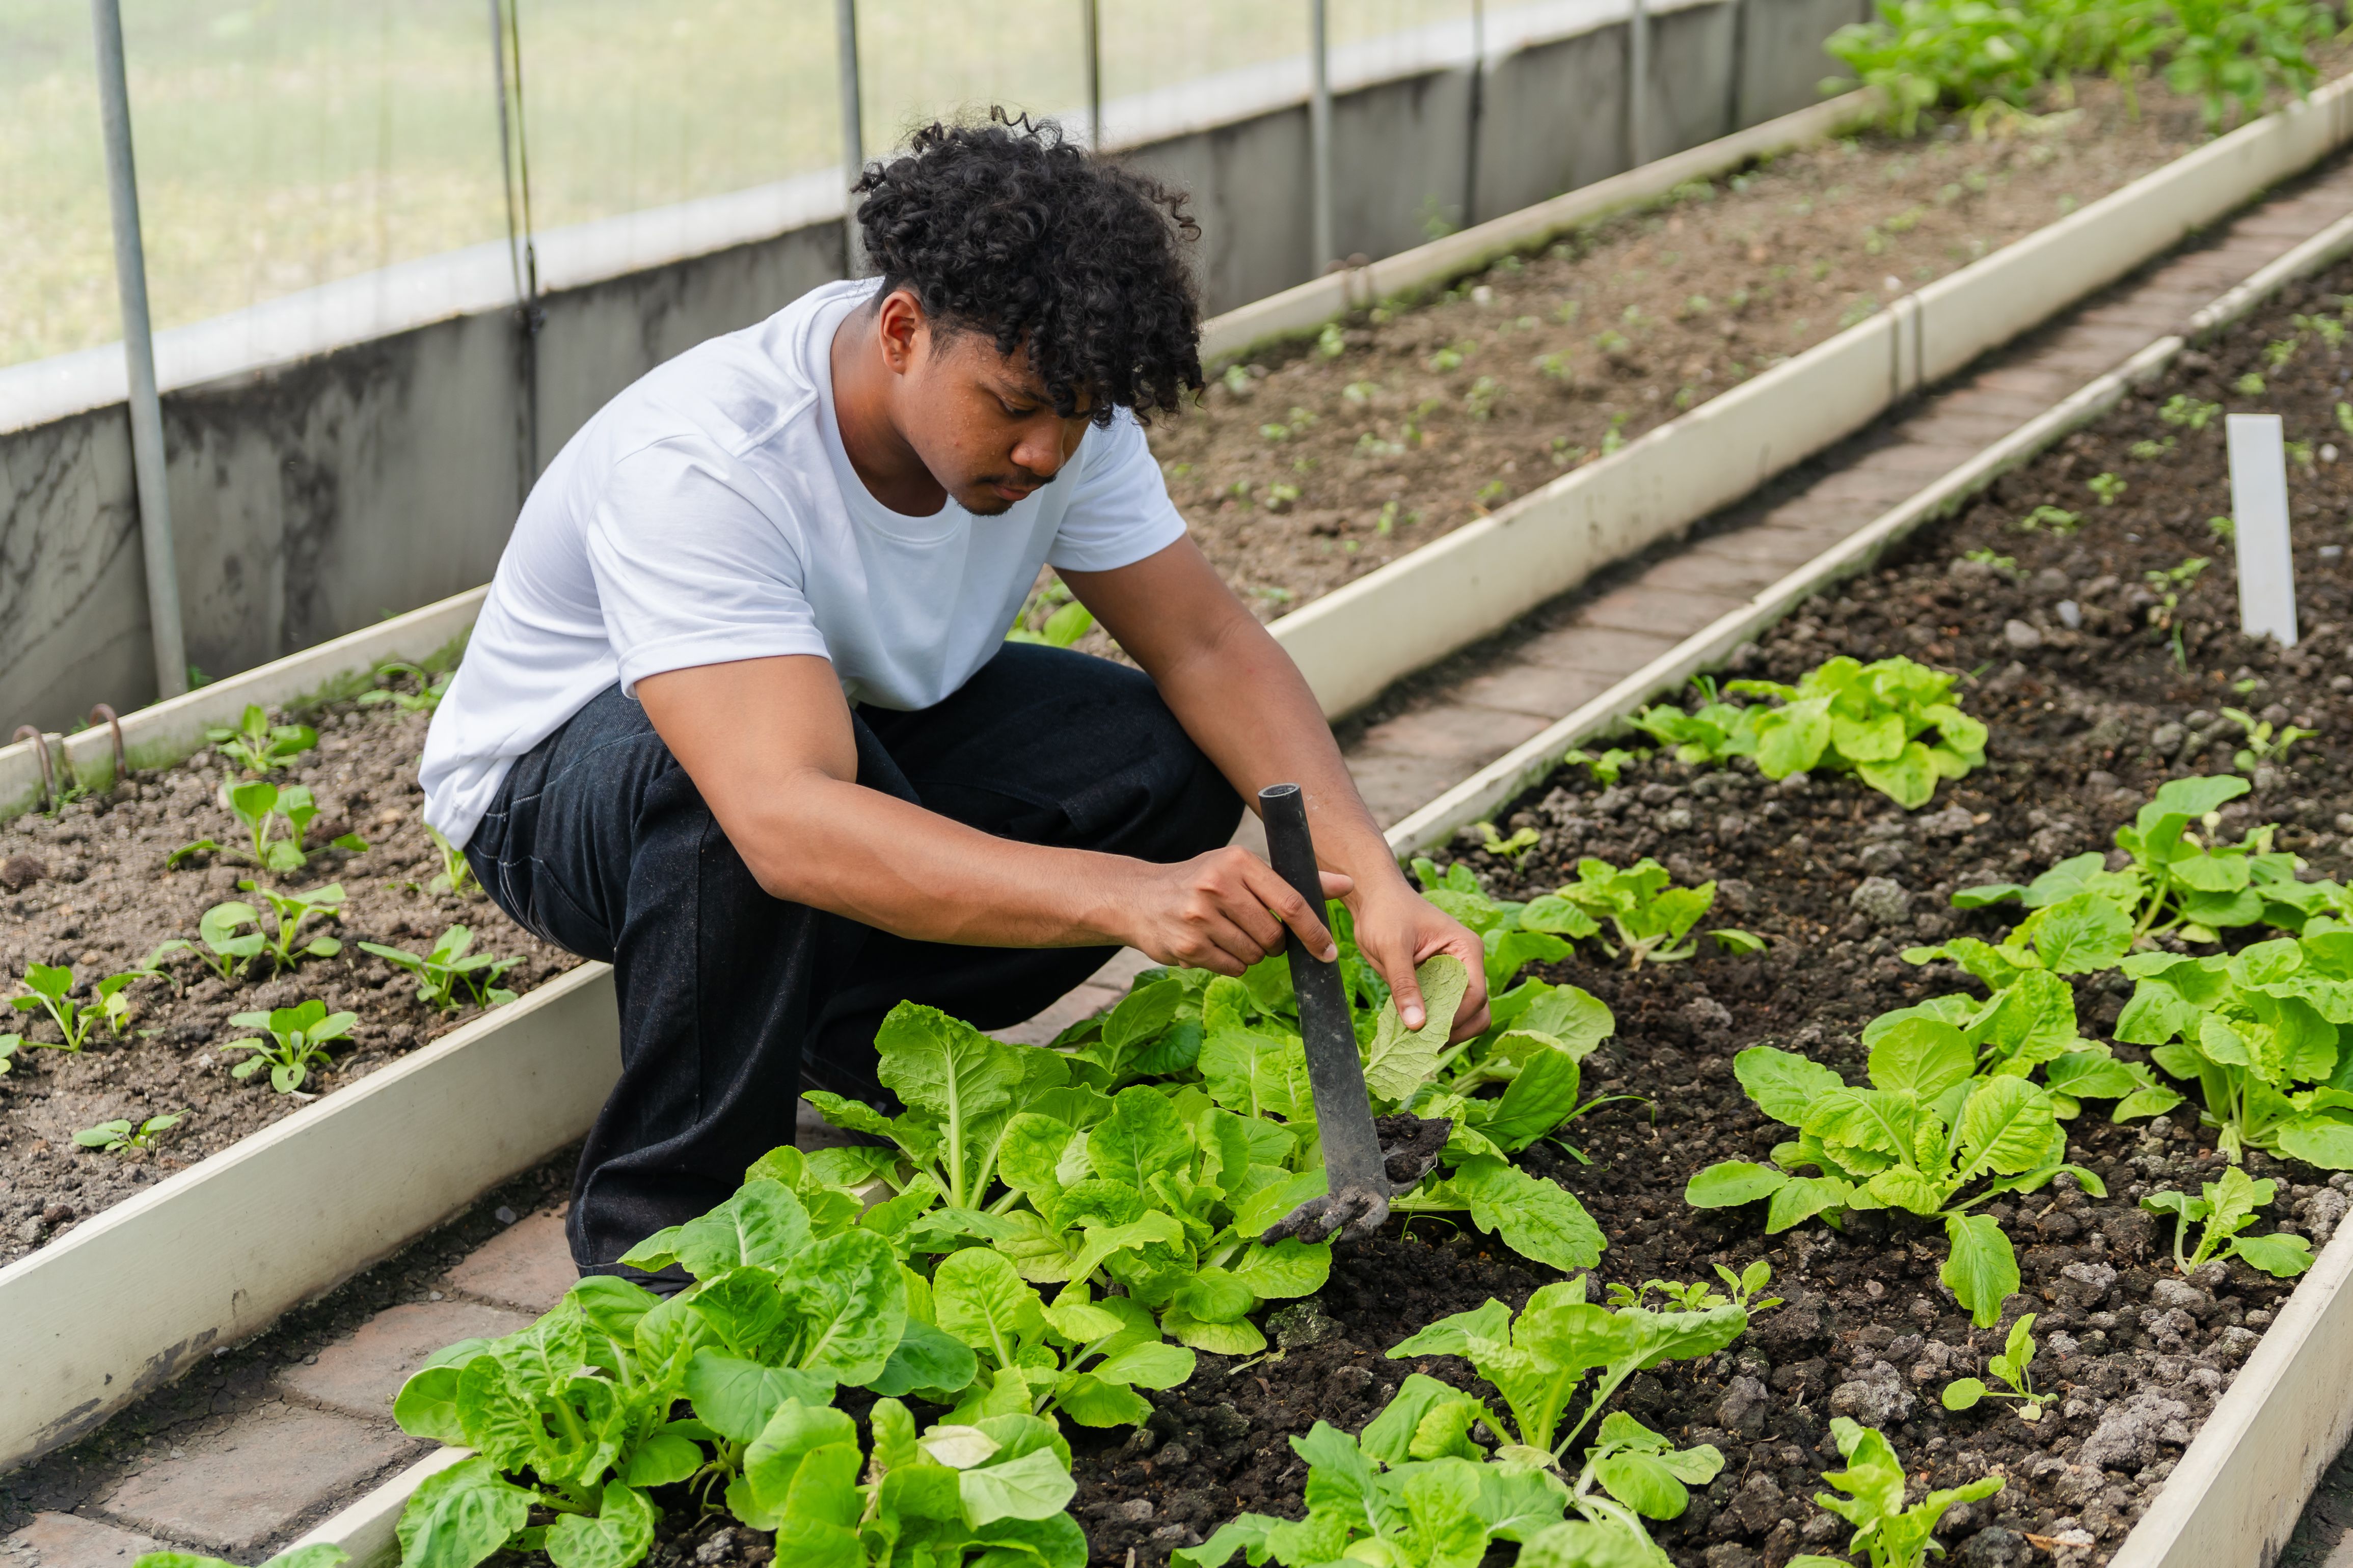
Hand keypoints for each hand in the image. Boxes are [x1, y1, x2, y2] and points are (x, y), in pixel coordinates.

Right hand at [1118, 847, 1351, 975]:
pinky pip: (1233, 968)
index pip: (1290, 903)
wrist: (1139, 899)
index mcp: (1237, 862)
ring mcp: (1200, 918)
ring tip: (1229, 934)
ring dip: (1252, 953)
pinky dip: (1232, 963)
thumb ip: (1293, 880)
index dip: (1314, 931)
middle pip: (1273, 936)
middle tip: (1258, 933)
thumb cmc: (1201, 881)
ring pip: (1254, 955)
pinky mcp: (1188, 946)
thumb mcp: (1243, 869)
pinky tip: (1213, 945)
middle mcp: (1217, 886)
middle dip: (1275, 943)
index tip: (1328, 950)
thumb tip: (1347, 884)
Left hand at [1350, 881, 1489, 1042]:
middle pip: (1478, 1010)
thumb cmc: (1385, 912)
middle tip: (1425, 1041)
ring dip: (1445, 1029)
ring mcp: (1454, 974)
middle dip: (1456, 1029)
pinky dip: (1432, 1022)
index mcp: (1467, 949)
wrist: (1374, 898)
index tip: (1428, 1030)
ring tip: (1416, 1037)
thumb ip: (1404, 984)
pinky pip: (1443, 1009)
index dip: (1457, 1018)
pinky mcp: (1438, 982)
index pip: (1476, 995)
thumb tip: (1416, 1024)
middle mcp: (1467, 963)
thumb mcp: (1391, 947)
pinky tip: (1411, 1027)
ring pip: (1464, 1014)